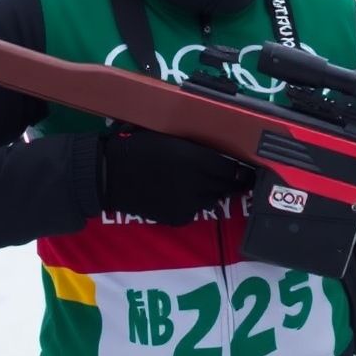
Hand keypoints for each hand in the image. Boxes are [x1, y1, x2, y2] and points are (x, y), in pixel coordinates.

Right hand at [98, 128, 253, 225]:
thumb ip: (196, 146)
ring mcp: (188, 203)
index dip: (241, 169)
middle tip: (234, 176)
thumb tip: (220, 148)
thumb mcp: (170, 137)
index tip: (245, 167)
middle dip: (231, 181)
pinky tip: (184, 193)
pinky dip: (195, 202)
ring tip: (205, 183)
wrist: (110, 175)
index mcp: (195, 159)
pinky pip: (196, 210)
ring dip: (213, 191)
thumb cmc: (138, 147)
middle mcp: (196, 183)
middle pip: (227, 186)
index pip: (232, 169)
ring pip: (213, 199)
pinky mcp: (178, 218)